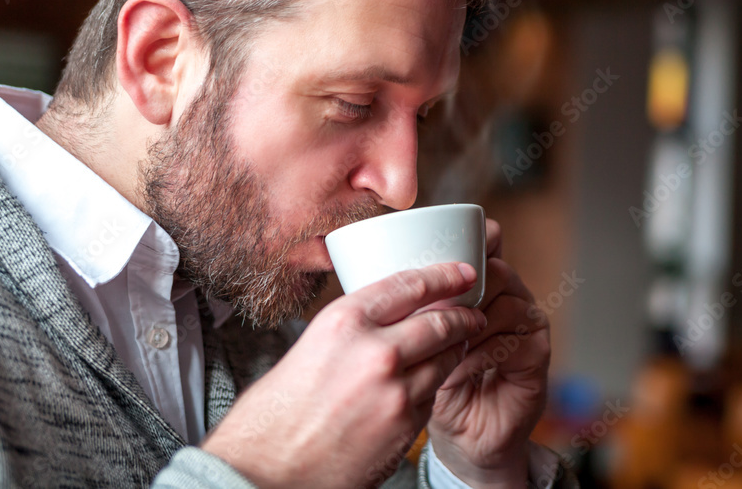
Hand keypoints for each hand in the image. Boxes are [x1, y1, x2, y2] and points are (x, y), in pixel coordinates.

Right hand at [201, 261, 487, 488]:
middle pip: (439, 322)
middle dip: (463, 316)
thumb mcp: (312, 345)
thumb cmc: (278, 409)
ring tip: (456, 347)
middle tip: (474, 313)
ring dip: (453, 352)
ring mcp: (395, 392)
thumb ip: (355, 328)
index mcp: (345, 321)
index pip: (410, 285)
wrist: (267, 468)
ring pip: (444, 361)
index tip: (464, 272)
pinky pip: (430, 397)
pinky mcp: (405, 427)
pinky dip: (432, 389)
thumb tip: (391, 313)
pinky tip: (426, 386)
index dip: (444, 275)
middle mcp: (375, 351)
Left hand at [427, 219, 550, 486]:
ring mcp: (527, 321)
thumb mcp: (412, 337)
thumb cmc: (431, 381)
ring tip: (437, 350)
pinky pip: (512, 341)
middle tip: (429, 315)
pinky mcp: (537, 352)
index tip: (435, 260)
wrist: (461, 434)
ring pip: (505, 302)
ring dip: (467, 326)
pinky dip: (478, 356)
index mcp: (480, 281)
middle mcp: (509, 293)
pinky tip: (454, 373)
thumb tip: (379, 271)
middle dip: (459, 292)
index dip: (470, 242)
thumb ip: (410, 304)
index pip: (484, 243)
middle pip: (494, 269)